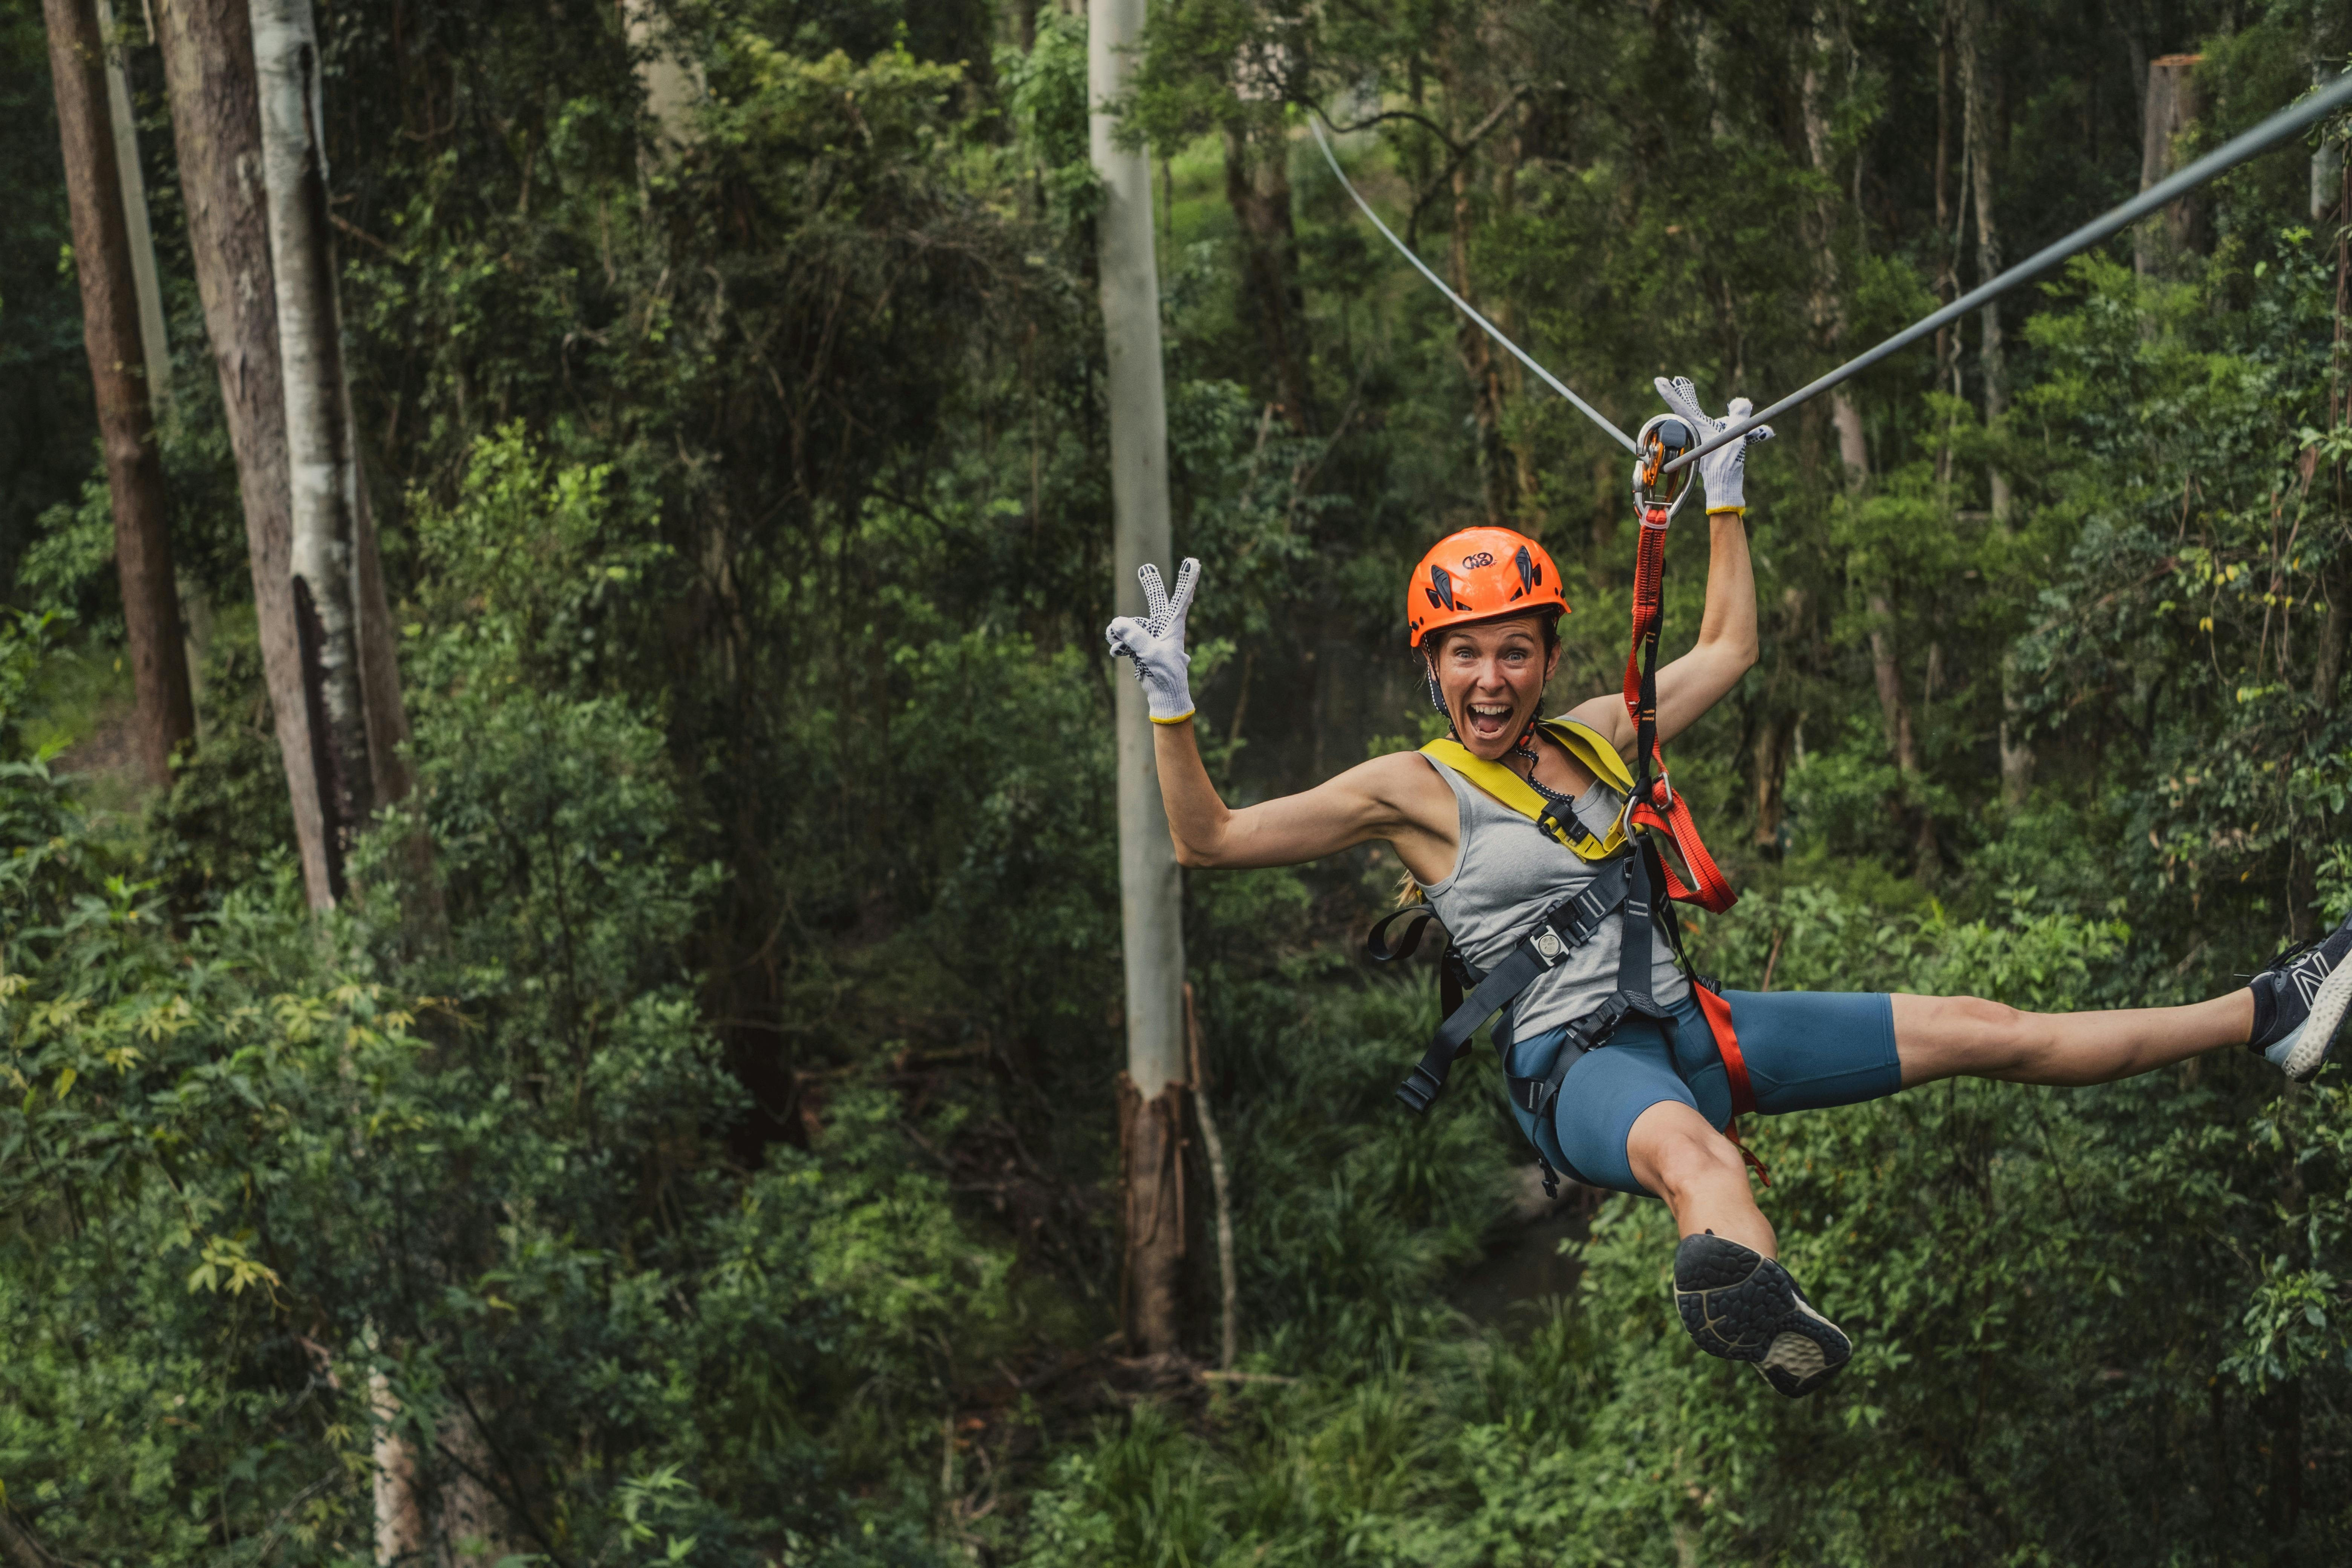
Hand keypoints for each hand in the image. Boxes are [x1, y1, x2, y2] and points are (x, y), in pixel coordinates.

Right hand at [1105, 558, 1200, 722]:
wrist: (1164, 695)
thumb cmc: (1167, 675)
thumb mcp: (1151, 654)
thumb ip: (1135, 637)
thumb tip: (1117, 622)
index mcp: (1174, 626)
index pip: (1182, 598)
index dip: (1188, 580)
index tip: (1195, 561)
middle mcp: (1162, 627)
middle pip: (1156, 600)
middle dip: (1150, 585)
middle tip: (1145, 567)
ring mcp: (1150, 636)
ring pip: (1130, 625)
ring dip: (1122, 634)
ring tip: (1120, 645)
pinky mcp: (1140, 646)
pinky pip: (1123, 638)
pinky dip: (1119, 645)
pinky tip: (1119, 653)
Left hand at [1654, 376, 1773, 513]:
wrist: (1725, 485)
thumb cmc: (1727, 463)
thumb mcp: (1736, 437)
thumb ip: (1739, 416)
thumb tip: (1740, 401)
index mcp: (1697, 428)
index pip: (1681, 406)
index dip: (1669, 393)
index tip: (1658, 381)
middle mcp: (1696, 431)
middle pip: (1688, 407)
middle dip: (1683, 394)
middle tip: (1674, 380)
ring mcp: (1702, 437)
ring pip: (1707, 419)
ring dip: (1718, 417)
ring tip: (1720, 420)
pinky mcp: (1710, 443)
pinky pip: (1719, 430)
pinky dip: (1730, 429)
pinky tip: (1754, 431)